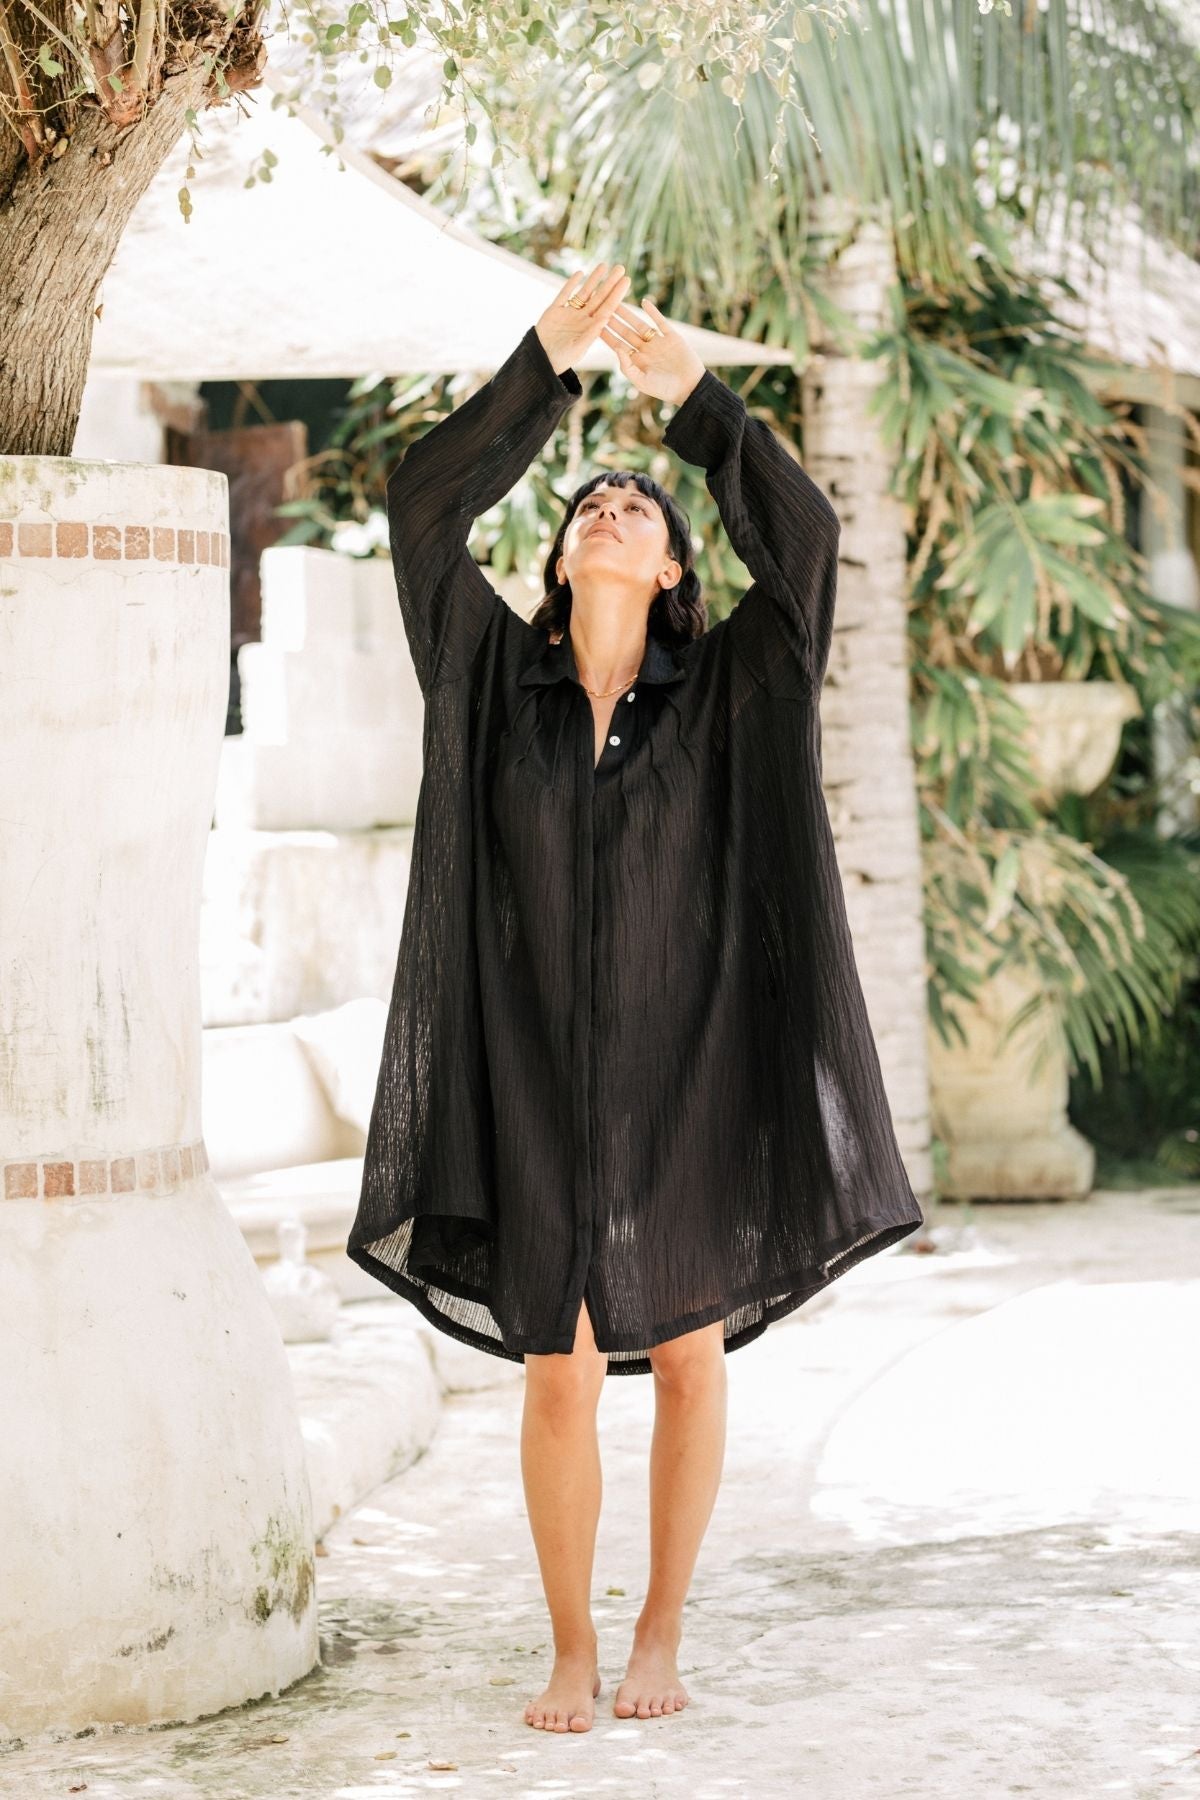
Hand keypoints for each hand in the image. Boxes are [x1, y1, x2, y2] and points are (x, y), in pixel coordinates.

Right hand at [535, 263, 632, 376]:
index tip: (627, 281)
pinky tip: (580, 273)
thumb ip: (591, 333)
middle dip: (609, 283)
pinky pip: (564, 294)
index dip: (617, 294)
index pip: (607, 308)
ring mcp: (569, 313)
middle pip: (599, 297)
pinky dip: (571, 283)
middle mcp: (582, 319)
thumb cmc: (561, 359)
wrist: (540, 360)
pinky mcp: (555, 310)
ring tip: (604, 265)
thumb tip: (606, 318)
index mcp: (591, 328)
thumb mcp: (578, 348)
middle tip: (621, 268)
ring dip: (594, 279)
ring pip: (584, 292)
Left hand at [599, 294, 706, 408]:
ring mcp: (658, 342)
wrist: (691, 388)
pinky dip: (653, 312)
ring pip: (640, 324)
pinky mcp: (672, 336)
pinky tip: (644, 302)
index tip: (593, 324)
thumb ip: (627, 367)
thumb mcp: (642, 382)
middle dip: (613, 320)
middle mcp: (645, 350)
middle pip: (625, 332)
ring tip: (617, 299)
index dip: (606, 335)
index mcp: (636, 361)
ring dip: (628, 313)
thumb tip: (616, 348)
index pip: (618, 345)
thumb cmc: (665, 390)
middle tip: (600, 306)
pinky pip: (660, 322)